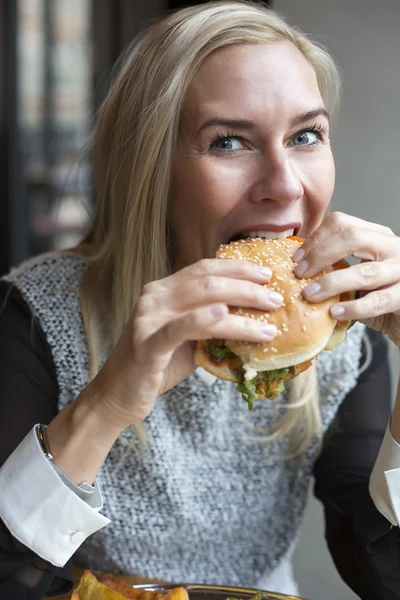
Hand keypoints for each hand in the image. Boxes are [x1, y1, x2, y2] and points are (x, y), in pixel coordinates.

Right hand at [89, 259, 280, 427]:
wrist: (118, 396)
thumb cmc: (156, 367)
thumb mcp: (187, 340)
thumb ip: (210, 326)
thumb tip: (252, 320)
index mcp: (162, 291)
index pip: (204, 269)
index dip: (237, 268)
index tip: (265, 274)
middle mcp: (154, 298)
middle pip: (207, 280)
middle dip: (246, 286)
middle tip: (275, 297)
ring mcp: (148, 319)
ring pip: (201, 300)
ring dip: (240, 306)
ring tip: (269, 316)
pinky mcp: (147, 344)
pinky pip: (181, 327)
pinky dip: (206, 318)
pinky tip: (227, 315)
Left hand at [292, 212, 399, 346]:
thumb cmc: (380, 296)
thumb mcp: (357, 276)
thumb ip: (336, 267)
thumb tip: (297, 268)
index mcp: (377, 236)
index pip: (342, 224)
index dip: (315, 239)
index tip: (296, 259)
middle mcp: (392, 247)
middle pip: (352, 238)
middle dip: (320, 255)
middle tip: (299, 274)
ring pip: (364, 272)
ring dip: (331, 283)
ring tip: (310, 295)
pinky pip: (378, 301)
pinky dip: (354, 308)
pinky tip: (336, 312)